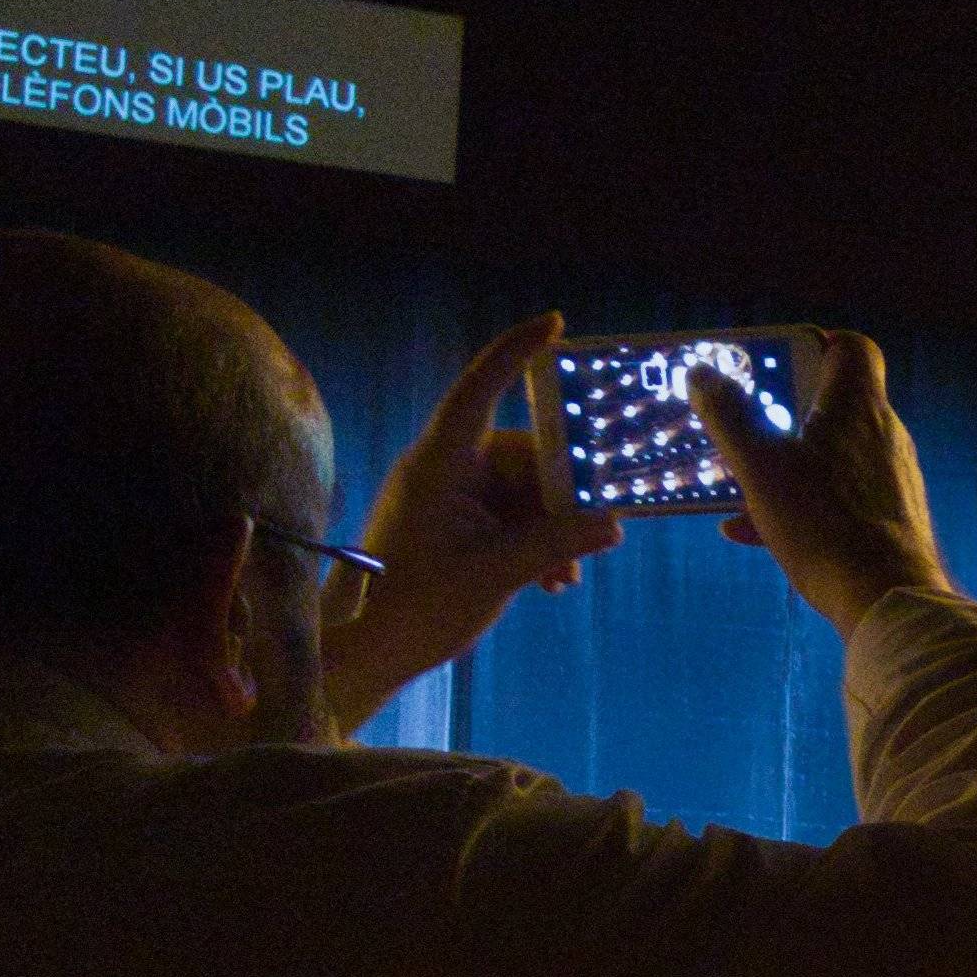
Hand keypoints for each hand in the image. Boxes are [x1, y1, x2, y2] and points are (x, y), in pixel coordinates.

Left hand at [339, 313, 620, 724]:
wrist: (363, 652)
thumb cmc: (414, 608)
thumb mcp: (497, 574)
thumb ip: (557, 543)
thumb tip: (613, 524)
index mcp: (440, 462)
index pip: (481, 388)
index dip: (516, 352)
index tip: (555, 323)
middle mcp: (443, 470)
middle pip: (522, 454)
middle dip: (563, 494)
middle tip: (599, 530)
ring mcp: (447, 498)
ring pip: (520, 492)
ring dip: (551, 528)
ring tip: (567, 575)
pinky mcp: (451, 526)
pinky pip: (506, 517)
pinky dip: (532, 542)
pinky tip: (552, 581)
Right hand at [693, 331, 953, 633]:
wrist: (887, 601)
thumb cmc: (824, 525)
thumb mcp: (759, 467)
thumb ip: (729, 417)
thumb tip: (703, 375)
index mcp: (858, 406)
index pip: (851, 348)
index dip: (814, 344)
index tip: (776, 361)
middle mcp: (884, 435)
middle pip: (833, 403)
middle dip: (782, 413)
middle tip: (743, 424)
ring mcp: (891, 479)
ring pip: (830, 455)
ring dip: (784, 463)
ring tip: (738, 482)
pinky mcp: (890, 519)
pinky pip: (839, 498)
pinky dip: (799, 504)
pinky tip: (750, 530)